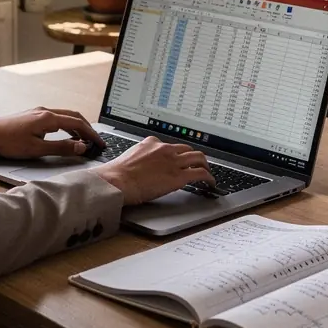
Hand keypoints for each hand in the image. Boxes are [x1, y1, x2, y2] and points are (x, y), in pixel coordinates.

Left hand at [0, 108, 105, 159]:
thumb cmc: (7, 141)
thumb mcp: (36, 149)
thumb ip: (61, 148)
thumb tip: (81, 147)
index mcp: (48, 118)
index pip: (78, 124)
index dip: (92, 135)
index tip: (100, 144)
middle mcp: (45, 111)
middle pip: (74, 117)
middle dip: (88, 129)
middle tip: (96, 142)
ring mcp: (39, 111)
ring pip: (65, 116)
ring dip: (77, 127)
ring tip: (83, 140)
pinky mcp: (33, 115)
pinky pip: (56, 117)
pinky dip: (67, 125)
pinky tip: (64, 135)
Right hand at [93, 136, 213, 205]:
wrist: (117, 180)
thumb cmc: (117, 174)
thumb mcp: (129, 158)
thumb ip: (139, 158)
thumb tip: (139, 166)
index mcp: (151, 144)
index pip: (169, 146)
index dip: (176, 153)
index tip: (178, 158)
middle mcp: (165, 150)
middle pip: (187, 149)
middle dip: (194, 156)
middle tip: (198, 163)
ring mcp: (173, 162)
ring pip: (198, 158)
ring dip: (205, 164)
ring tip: (208, 171)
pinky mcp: (179, 177)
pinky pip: (200, 174)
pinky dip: (209, 177)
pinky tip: (210, 183)